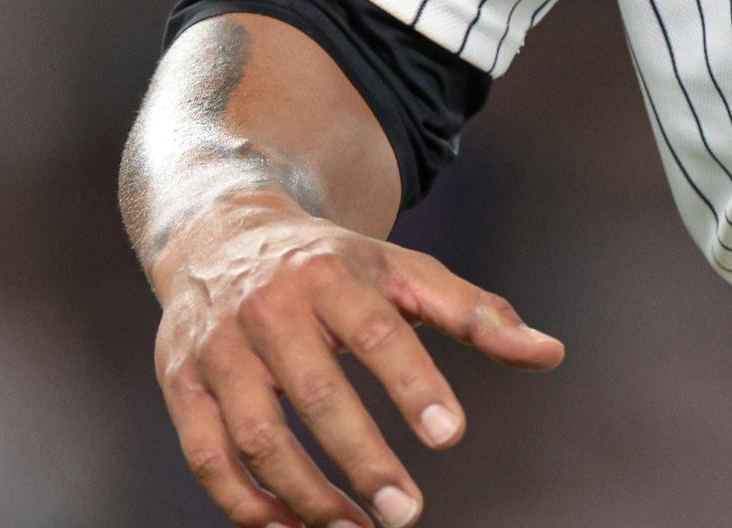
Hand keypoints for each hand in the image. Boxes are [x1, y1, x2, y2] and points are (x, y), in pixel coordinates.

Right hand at [147, 189, 566, 526]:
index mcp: (330, 273)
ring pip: (256, 435)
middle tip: (407, 513)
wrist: (219, 231)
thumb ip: (475, 314)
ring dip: (307, 494)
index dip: (413, 384)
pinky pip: (208, 458)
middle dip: (363, 458)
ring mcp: (218, 349)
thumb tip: (550, 354)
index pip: (377, 332)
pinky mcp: (181, 384)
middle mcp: (267, 308)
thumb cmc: (329, 263)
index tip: (451, 436)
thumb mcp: (402, 270)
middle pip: (314, 391)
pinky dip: (247, 504)